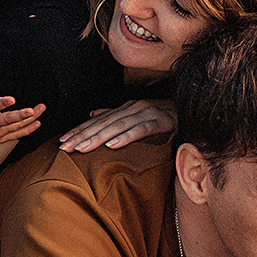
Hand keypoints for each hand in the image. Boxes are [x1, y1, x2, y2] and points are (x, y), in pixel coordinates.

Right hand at [0, 69, 43, 150]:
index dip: (1, 103)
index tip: (12, 98)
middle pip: (7, 120)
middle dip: (20, 116)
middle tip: (31, 110)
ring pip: (16, 127)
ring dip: (30, 119)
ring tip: (41, 108)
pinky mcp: (1, 138)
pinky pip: (17, 135)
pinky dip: (28, 130)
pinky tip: (38, 122)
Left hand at [59, 99, 176, 152]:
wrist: (194, 111)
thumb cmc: (166, 117)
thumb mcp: (140, 116)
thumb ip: (117, 116)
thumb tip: (93, 114)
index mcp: (127, 108)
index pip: (98, 120)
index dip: (80, 130)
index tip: (62, 141)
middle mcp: (134, 108)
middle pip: (103, 123)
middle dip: (82, 135)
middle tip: (64, 147)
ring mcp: (147, 113)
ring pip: (117, 126)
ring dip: (98, 137)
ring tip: (82, 148)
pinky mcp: (161, 122)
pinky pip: (141, 130)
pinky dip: (126, 137)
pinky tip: (113, 145)